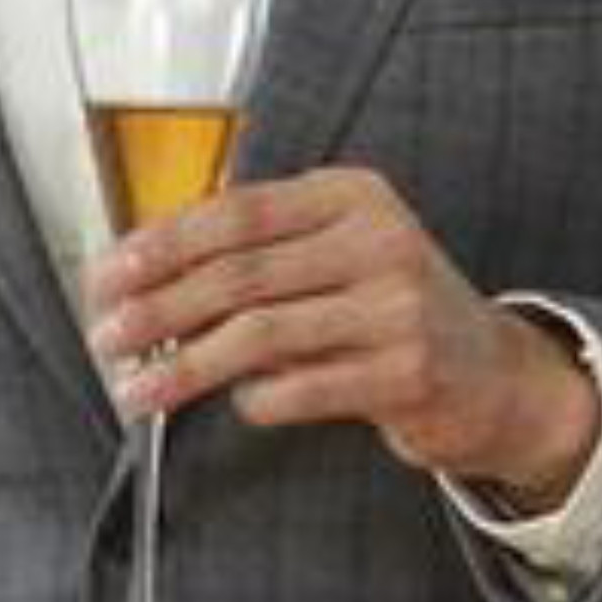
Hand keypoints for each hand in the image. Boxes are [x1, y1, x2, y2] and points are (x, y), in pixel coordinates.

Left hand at [86, 166, 601, 507]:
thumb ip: (262, 252)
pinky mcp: (406, 372)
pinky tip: (237, 404)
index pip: (238, 211)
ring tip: (139, 390)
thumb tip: (145, 274)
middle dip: (158, 308)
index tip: (109, 274)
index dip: (163, 244)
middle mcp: (379, 240)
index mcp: (352, 196)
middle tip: (107, 337)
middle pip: (240, 273)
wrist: (494, 373)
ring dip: (186, 367)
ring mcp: (397, 306)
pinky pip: (300, 389)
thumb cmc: (393, 309)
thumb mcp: (340, 252)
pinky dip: (255, 400)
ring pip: (260, 335)